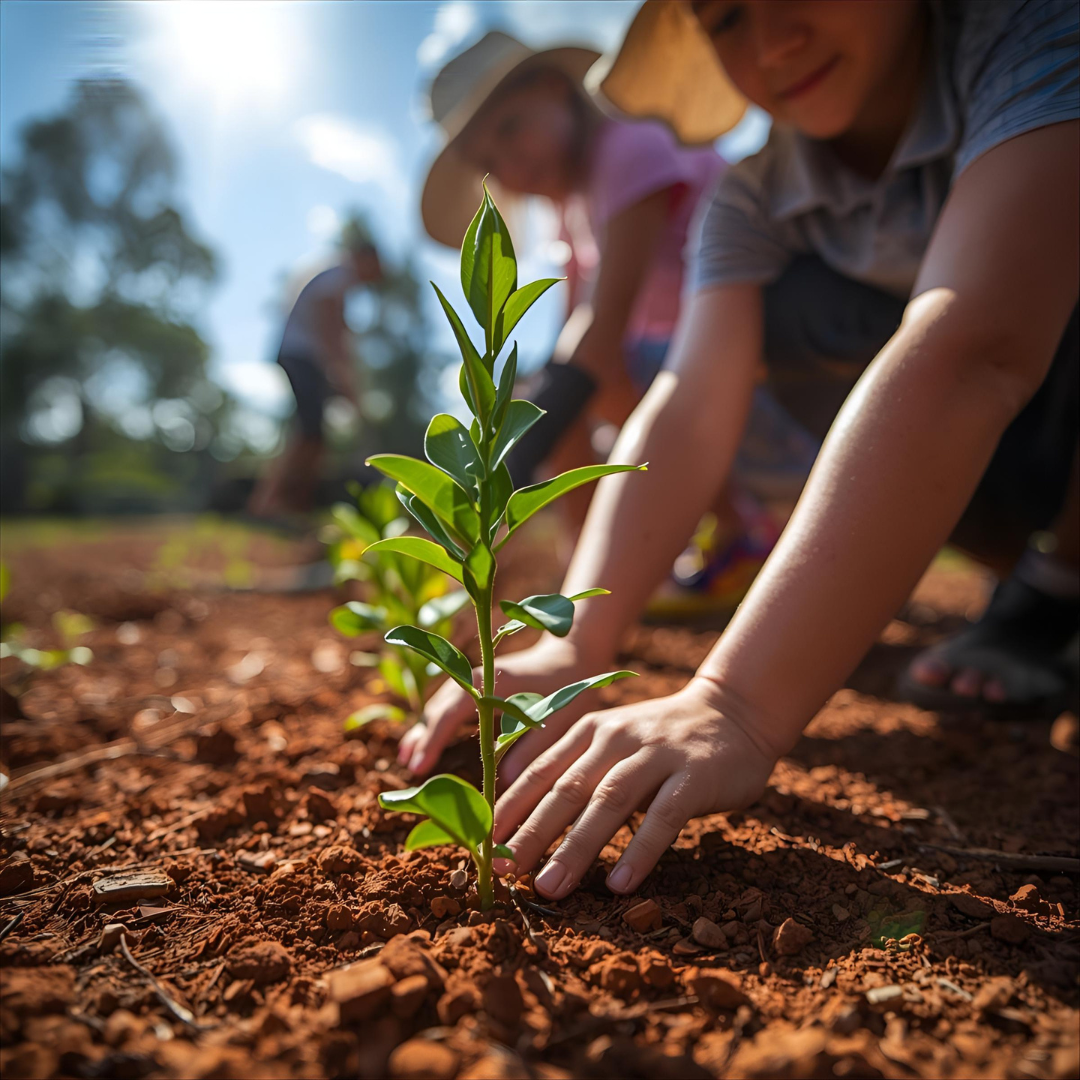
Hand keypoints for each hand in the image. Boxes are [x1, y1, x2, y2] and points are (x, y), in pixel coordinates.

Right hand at [397, 638, 605, 777]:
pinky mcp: (481, 685)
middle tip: (410, 769)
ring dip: (424, 730)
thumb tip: (502, 782)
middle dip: (422, 737)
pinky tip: (425, 742)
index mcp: (493, 682)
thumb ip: (533, 748)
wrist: (575, 653)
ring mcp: (477, 678)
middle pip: (440, 706)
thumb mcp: (558, 718)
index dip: (433, 740)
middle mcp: (478, 676)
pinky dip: (435, 723)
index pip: (452, 711)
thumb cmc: (570, 686)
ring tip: (407, 759)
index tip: (418, 768)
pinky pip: (449, 704)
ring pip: (441, 705)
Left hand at [492, 677, 777, 899]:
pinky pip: (663, 817)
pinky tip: (620, 884)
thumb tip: (519, 814)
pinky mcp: (693, 775)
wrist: (733, 712)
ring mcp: (655, 754)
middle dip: (531, 833)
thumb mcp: (612, 743)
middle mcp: (616, 738)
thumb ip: (575, 770)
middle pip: (566, 788)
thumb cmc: (662, 740)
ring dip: (576, 847)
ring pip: (608, 802)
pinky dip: (639, 851)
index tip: (481, 847)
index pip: (539, 771)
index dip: (509, 810)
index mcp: (589, 730)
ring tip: (550, 887)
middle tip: (503, 873)